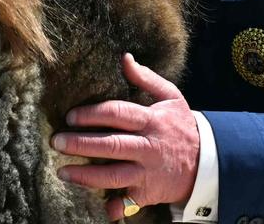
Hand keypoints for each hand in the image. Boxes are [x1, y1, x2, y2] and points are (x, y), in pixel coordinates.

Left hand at [52, 53, 199, 218]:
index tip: (70, 116)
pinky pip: (128, 201)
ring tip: (62, 172)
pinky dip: (113, 206)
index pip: (118, 114)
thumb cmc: (181, 125)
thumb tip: (124, 58)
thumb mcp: (171, 97)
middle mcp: (149, 146)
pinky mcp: (149, 192)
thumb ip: (146, 78)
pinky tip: (97, 205)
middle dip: (81, 144)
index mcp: (152, 120)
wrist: (207, 162)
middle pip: (111, 145)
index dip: (92, 114)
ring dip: (86, 176)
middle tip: (56, 142)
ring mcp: (148, 171)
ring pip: (114, 175)